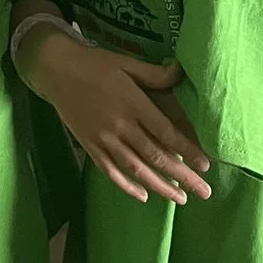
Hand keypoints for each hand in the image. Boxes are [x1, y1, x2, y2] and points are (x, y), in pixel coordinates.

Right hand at [19, 31, 212, 205]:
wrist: (56, 70)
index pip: (165, 132)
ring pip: (136, 169)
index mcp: (132, 103)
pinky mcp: (90, 147)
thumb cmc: (95, 64)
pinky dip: (127, 186)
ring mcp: (104, 139)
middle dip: (182, 177)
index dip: (186, 150)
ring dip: (160, 186)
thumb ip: (153, 73)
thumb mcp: (126, 63)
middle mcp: (120, 125)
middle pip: (155, 156)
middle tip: (204, 192)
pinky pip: (111, 172)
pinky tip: (143, 196)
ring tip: (180, 199)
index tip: (205, 165)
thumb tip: (179, 72)